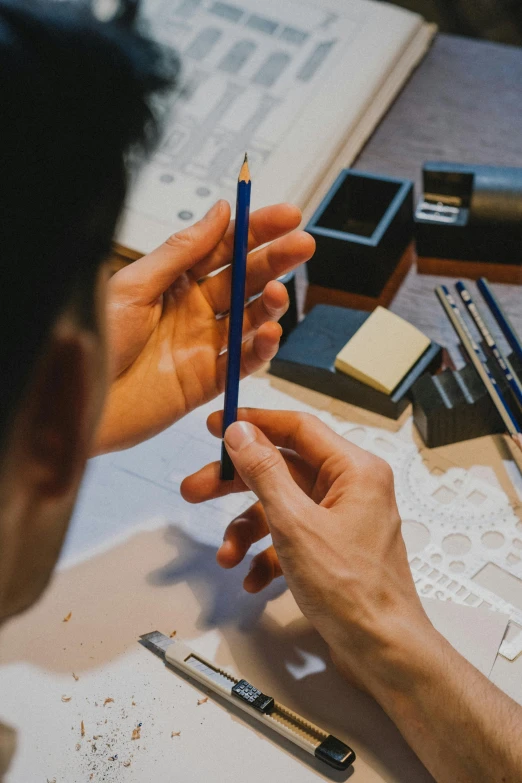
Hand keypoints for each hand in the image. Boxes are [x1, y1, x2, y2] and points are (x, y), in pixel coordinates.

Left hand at [93, 202, 314, 452]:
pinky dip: (260, 348)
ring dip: (269, 303)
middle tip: (302, 245)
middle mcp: (192, 310)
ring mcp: (202, 345)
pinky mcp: (208, 381)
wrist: (77, 397)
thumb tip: (219, 213)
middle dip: (274, 261)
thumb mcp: (135, 285)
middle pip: (243, 279)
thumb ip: (182, 251)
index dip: (255, 231)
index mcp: (172, 281)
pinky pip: (243, 362)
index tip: (285, 216)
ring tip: (279, 293)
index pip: (223, 249)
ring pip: (249, 318)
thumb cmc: (96, 341)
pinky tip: (270, 332)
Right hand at [185, 410, 521, 782]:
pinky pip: (291, 537)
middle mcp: (351, 489)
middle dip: (236, 484)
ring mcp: (342, 520)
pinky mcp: (333, 548)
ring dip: (248, 529)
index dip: (254, 423)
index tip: (216, 426)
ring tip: (226, 555)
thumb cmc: (355, 592)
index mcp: (354, 470)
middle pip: (282, 469)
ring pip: (282, 507)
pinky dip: (268, 554)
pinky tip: (253, 579)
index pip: (297, 428)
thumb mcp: (296, 525)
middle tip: (196, 489)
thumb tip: (241, 433)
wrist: (384, 653)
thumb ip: (264, 473)